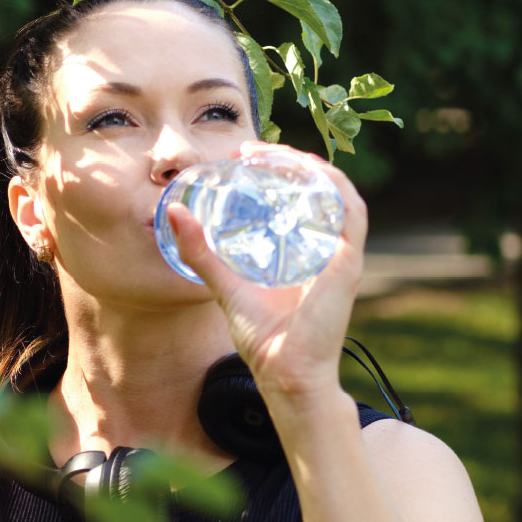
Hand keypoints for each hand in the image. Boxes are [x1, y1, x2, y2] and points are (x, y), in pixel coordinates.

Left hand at [167, 141, 368, 398]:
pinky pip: (350, 212)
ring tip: (274, 154)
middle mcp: (326, 246)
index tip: (245, 154)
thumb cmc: (264, 337)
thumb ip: (200, 251)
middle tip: (253, 149)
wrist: (285, 372)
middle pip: (319, 186)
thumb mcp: (224, 284)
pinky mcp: (347, 263)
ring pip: (338, 191)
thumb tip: (171, 213)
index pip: (300, 195)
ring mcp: (341, 253)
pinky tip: (305, 171)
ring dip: (310, 165)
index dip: (278, 167)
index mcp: (303, 249)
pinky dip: (332, 187)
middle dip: (290, 159)